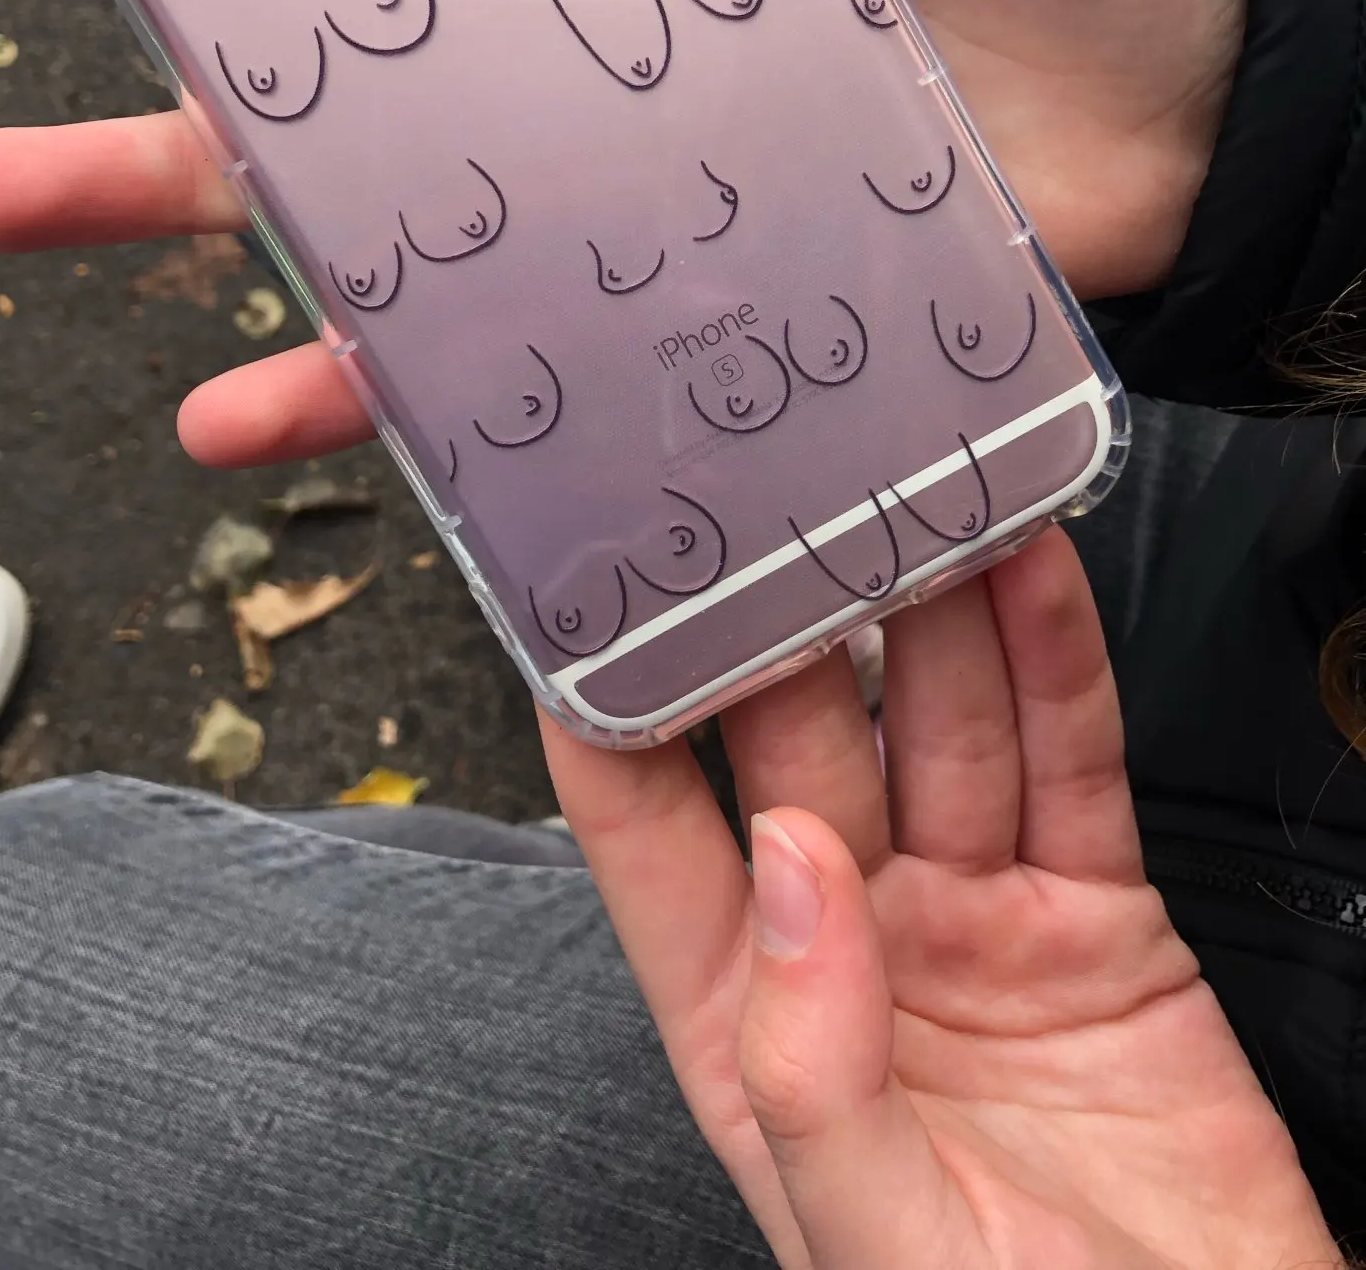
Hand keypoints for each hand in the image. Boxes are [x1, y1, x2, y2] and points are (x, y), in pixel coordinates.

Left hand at [541, 531, 1335, 1269]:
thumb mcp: (879, 1242)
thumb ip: (807, 1063)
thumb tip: (781, 867)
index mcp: (750, 1022)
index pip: (651, 838)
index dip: (612, 715)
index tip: (583, 594)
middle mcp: (848, 945)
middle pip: (800, 744)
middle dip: (782, 617)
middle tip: (767, 486)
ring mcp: (971, 916)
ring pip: (937, 723)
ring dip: (924, 604)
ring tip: (903, 482)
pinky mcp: (1093, 909)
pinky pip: (1068, 759)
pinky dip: (1054, 658)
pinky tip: (1029, 566)